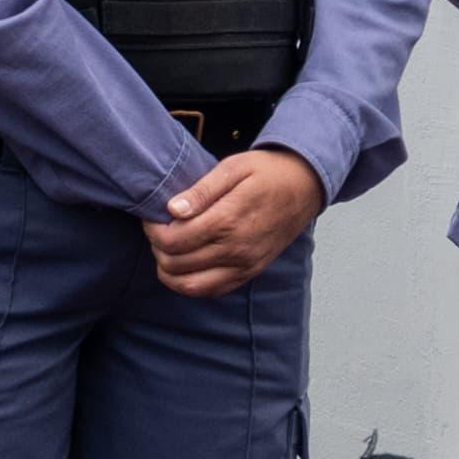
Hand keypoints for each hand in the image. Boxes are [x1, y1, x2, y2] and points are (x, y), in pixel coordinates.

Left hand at [144, 146, 325, 298]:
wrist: (305, 186)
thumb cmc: (267, 172)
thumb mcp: (233, 167)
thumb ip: (201, 191)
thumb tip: (172, 209)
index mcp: (228, 220)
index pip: (174, 239)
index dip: (153, 230)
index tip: (153, 216)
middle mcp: (236, 249)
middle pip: (175, 264)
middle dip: (158, 247)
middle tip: (159, 229)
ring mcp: (244, 266)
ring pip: (189, 286)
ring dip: (169, 270)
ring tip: (169, 247)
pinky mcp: (249, 273)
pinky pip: (211, 291)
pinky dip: (190, 283)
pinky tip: (186, 263)